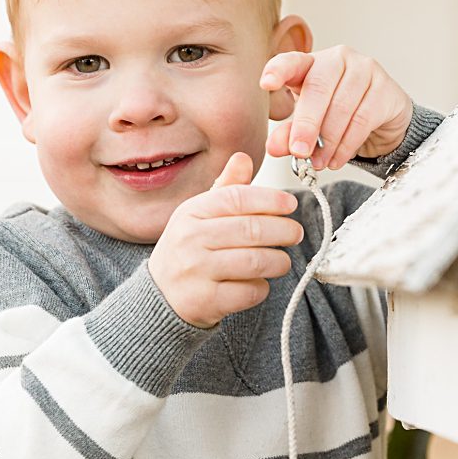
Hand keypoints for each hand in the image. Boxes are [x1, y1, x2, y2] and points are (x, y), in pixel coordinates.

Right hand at [149, 153, 302, 327]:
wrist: (162, 295)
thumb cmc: (190, 249)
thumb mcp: (199, 215)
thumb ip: (226, 189)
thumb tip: (243, 158)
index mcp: (191, 213)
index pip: (237, 198)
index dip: (270, 199)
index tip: (290, 204)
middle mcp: (191, 239)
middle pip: (252, 230)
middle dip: (284, 230)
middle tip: (296, 233)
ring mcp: (197, 271)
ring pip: (257, 262)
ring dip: (279, 261)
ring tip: (281, 260)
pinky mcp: (208, 300)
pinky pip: (251, 291)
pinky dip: (262, 287)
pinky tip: (259, 282)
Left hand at [262, 46, 412, 172]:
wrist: (383, 120)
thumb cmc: (341, 114)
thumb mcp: (310, 123)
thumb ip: (291, 133)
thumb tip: (274, 148)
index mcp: (312, 62)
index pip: (292, 61)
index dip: (278, 70)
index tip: (266, 84)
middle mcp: (338, 59)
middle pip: (318, 88)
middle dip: (307, 124)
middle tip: (299, 151)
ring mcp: (365, 70)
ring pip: (342, 107)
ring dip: (328, 141)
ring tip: (319, 163)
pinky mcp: (385, 89)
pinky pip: (363, 120)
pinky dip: (347, 145)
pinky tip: (337, 159)